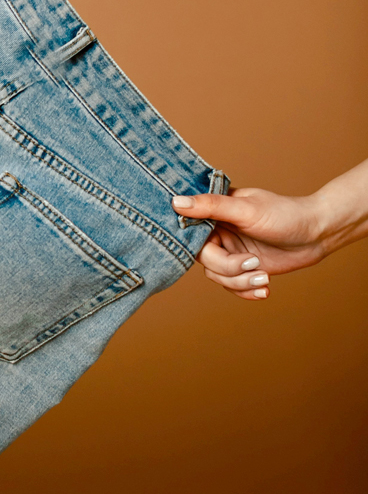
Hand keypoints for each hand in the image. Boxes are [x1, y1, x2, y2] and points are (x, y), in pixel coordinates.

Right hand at [173, 189, 329, 300]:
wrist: (318, 233)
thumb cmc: (285, 214)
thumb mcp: (246, 209)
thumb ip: (211, 206)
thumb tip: (176, 202)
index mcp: (214, 213)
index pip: (189, 233)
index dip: (195, 245)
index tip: (216, 250)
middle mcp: (218, 233)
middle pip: (206, 260)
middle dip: (230, 268)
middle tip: (254, 263)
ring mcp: (231, 251)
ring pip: (218, 276)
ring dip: (241, 282)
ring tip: (264, 277)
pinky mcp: (244, 268)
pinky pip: (233, 286)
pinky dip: (247, 291)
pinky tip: (264, 289)